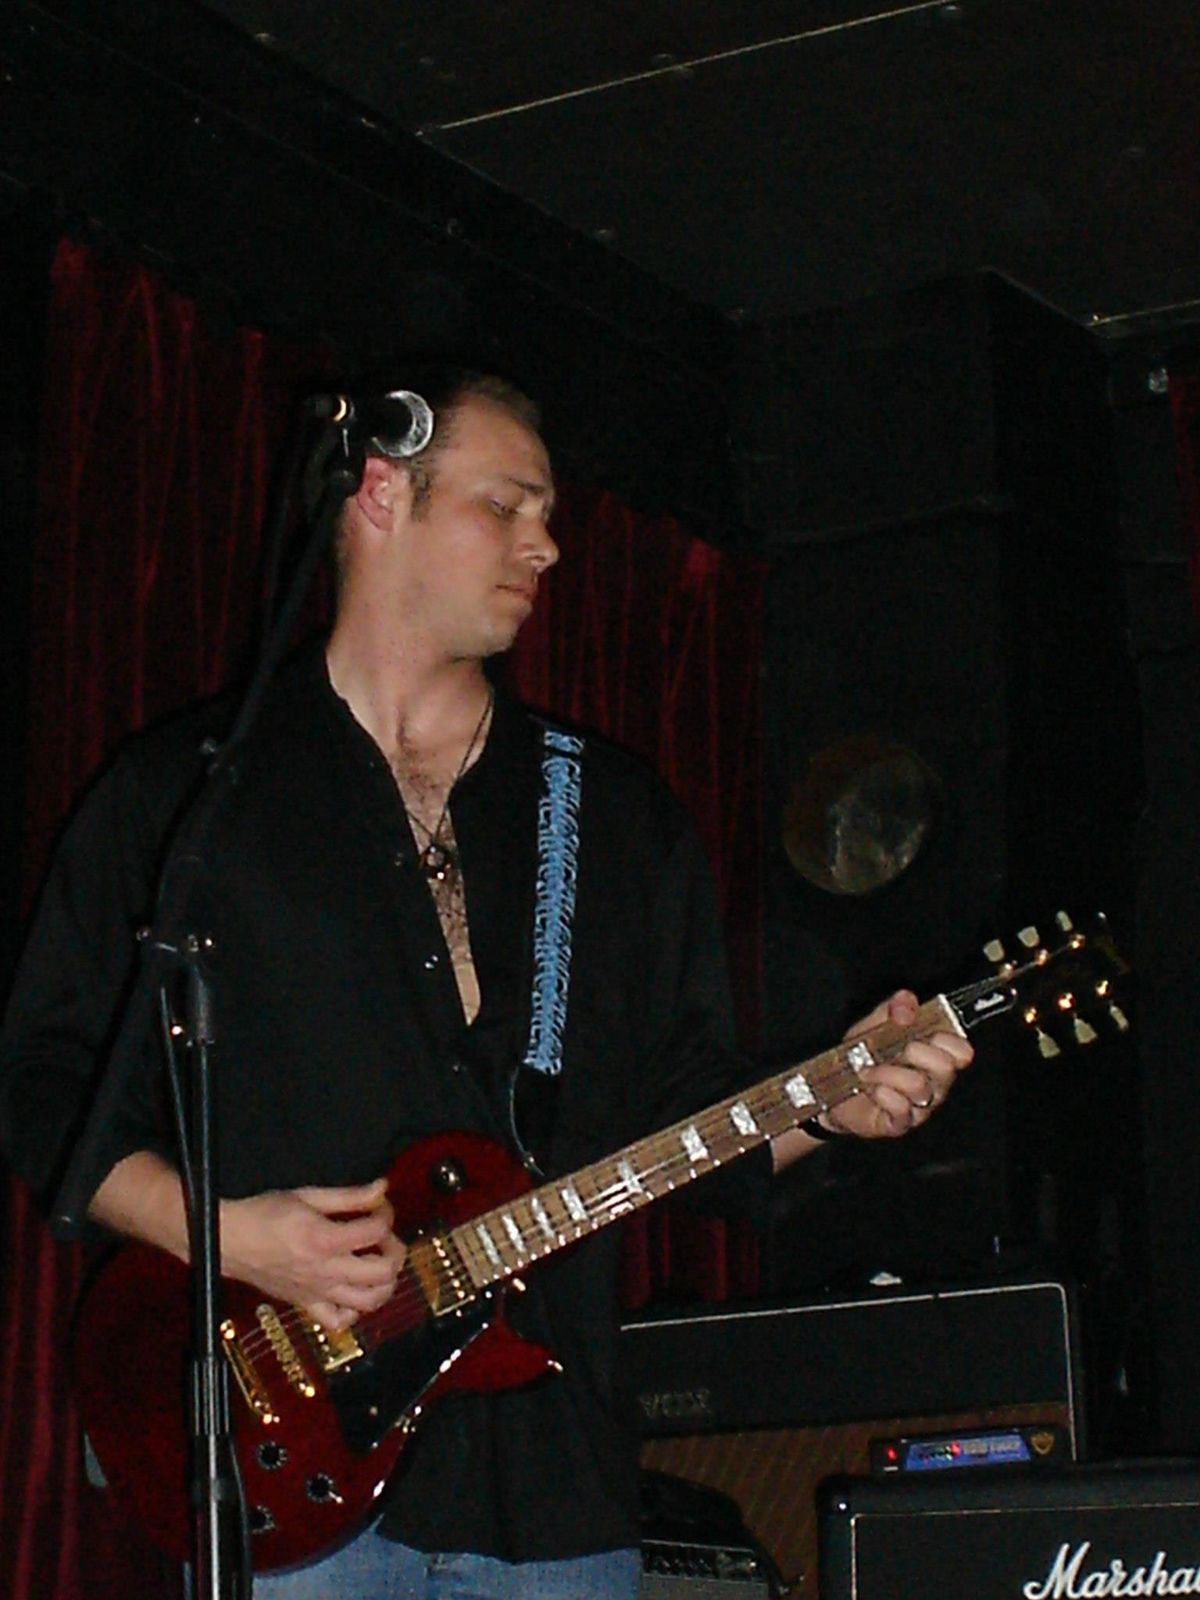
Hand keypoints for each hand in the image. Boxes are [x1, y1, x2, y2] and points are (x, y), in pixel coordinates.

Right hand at [220, 1178, 406, 1328]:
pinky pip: (338, 1321)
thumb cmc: (263, 1214)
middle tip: (386, 1238)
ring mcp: (317, 1292)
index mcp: (324, 1240)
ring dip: (385, 1283)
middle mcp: (325, 1271)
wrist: (229, 1240)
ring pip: (369, 1302)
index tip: (380, 1206)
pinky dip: (355, 1311)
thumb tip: (382, 1187)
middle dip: (395, 1251)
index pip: (376, 1230)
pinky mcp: (306, 1305)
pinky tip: (354, 1291)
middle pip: (383, 1272)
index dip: (386, 1214)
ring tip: (379, 1264)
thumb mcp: (308, 1195)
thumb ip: (349, 1195)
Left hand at [822, 989, 973, 1139]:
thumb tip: (907, 1002)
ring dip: (888, 1072)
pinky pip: (902, 1109)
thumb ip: (896, 1007)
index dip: (949, 1040)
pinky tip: (872, 1090)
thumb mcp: (877, 1023)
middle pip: (946, 1067)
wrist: (832, 1089)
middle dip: (915, 1052)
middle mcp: (934, 1084)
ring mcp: (920, 1107)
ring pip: (919, 1085)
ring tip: (868, 1071)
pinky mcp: (900, 1124)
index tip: (925, 1033)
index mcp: (935, 1056)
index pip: (962, 1051)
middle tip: (892, 1050)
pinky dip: (883, 1094)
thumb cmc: (863, 1056)